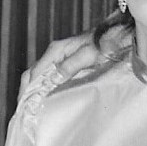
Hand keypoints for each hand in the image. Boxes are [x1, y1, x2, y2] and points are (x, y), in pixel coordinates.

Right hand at [15, 25, 132, 103]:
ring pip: (42, 76)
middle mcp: (56, 53)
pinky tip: (50, 98)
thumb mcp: (89, 54)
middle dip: (27, 92)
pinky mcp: (70, 61)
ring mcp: (62, 57)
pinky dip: (47, 87)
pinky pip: (53, 76)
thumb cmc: (107, 42)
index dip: (27, 91)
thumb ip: (70, 66)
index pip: (33, 73)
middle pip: (33, 75)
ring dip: (37, 91)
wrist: (121, 33)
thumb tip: (51, 80)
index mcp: (56, 50)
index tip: (25, 107)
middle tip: (27, 112)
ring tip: (36, 109)